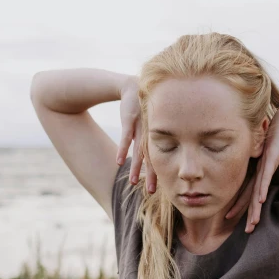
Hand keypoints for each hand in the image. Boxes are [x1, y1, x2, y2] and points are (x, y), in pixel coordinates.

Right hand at [116, 75, 156, 193]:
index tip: (159, 188)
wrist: (133, 86)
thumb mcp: (149, 123)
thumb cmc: (142, 108)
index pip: (160, 157)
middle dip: (152, 175)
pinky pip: (125, 137)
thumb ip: (151, 140)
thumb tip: (152, 159)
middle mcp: (151, 133)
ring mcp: (140, 126)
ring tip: (132, 182)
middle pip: (152, 158)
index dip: (159, 173)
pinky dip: (122, 149)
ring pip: (138, 150)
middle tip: (152, 191)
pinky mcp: (129, 119)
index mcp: (158, 135)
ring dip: (135, 167)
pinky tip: (118, 161)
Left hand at [225, 104, 278, 232]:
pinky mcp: (271, 158)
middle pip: (250, 195)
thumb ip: (268, 163)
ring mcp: (264, 164)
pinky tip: (261, 200)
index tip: (231, 218)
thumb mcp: (271, 152)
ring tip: (252, 223)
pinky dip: (263, 188)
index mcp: (257, 169)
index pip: (247, 191)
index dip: (240, 205)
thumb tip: (266, 173)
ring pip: (257, 190)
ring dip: (255, 208)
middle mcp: (258, 168)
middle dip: (246, 213)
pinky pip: (266, 176)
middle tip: (245, 230)